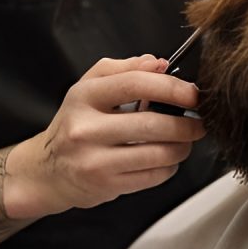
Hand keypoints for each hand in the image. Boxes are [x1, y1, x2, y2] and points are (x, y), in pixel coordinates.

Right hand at [2, 55, 204, 219]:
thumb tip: (159, 63)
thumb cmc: (75, 123)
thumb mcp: (89, 87)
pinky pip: (153, 175)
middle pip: (152, 123)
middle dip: (186, 124)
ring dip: (182, 147)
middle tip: (199, 123)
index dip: (172, 87)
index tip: (193, 94)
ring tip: (185, 140)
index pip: (135, 84)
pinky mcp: (106, 185)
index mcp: (84, 96)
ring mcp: (95, 160)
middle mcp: (86, 128)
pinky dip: (169, 166)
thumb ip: (124, 69)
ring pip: (157, 153)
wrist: (48, 170)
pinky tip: (166, 158)